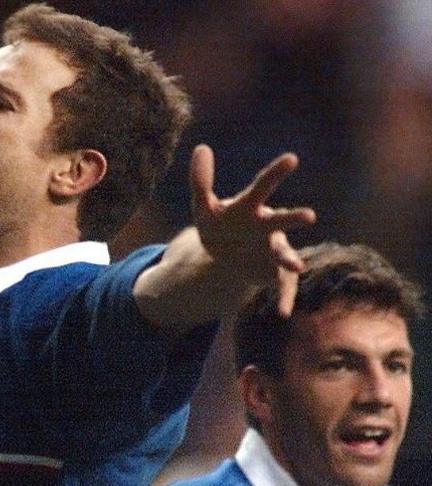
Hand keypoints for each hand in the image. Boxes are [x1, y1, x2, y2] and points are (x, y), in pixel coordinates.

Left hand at [190, 144, 315, 315]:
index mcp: (250, 208)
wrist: (226, 254)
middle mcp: (267, 227)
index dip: (275, 173)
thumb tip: (201, 148)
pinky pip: (280, 286)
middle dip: (293, 218)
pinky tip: (281, 313)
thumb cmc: (218, 224)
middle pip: (281, 221)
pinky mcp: (270, 273)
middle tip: (309, 216)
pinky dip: (282, 299)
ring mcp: (271, 250)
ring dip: (290, 260)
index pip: (262, 187)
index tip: (291, 158)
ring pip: (284, 255)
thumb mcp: (203, 205)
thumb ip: (201, 180)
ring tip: (296, 267)